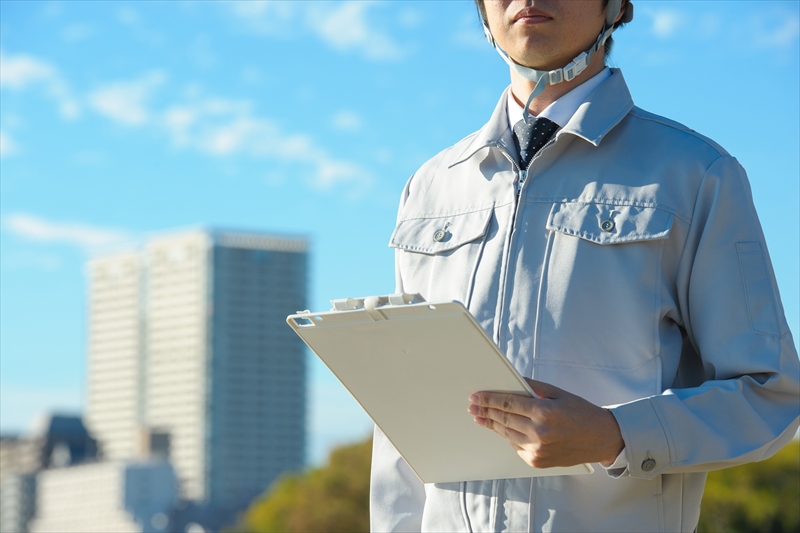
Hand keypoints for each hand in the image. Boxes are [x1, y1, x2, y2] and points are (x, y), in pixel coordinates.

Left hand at [468, 378, 623, 467]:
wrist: (601, 438)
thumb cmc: (581, 413)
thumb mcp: (558, 393)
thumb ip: (534, 387)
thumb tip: (513, 380)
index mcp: (544, 412)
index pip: (508, 403)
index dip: (489, 399)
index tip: (476, 396)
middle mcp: (539, 432)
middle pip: (503, 419)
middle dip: (485, 411)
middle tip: (473, 406)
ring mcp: (538, 449)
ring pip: (506, 433)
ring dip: (492, 424)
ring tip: (480, 417)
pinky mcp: (537, 461)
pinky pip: (516, 445)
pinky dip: (507, 436)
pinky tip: (500, 428)